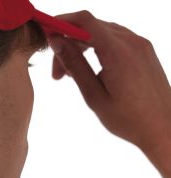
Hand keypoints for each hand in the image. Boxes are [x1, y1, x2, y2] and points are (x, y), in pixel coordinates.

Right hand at [47, 10, 170, 156]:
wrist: (163, 127)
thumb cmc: (128, 119)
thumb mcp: (94, 95)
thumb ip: (75, 65)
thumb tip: (57, 42)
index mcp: (118, 52)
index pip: (84, 21)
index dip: (61, 23)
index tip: (46, 34)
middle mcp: (132, 41)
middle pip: (91, 28)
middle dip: (69, 44)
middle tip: (57, 74)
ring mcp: (140, 44)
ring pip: (102, 33)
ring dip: (83, 48)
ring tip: (72, 75)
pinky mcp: (144, 50)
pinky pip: (115, 40)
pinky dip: (98, 49)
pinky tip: (91, 70)